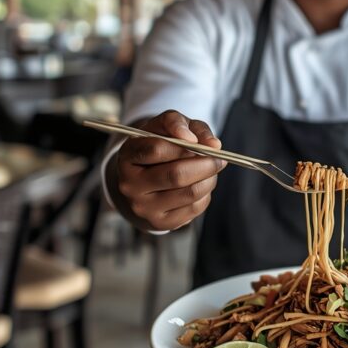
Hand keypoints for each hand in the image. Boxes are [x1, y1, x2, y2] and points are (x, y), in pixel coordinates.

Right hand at [115, 109, 225, 231]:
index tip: (197, 142)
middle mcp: (130, 184)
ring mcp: (143, 207)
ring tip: (210, 169)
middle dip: (205, 164)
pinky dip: (206, 194)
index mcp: (127, 156)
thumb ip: (183, 124)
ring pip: (190, 192)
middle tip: (219, 158)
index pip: (156, 150)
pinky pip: (195, 208)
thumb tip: (213, 145)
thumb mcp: (165, 127)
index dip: (183, 145)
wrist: (143, 178)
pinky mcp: (160, 222)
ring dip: (209, 179)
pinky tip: (201, 184)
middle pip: (176, 175)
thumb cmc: (159, 145)